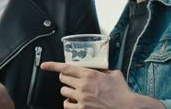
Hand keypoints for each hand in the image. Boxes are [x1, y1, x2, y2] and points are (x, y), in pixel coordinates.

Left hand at [41, 62, 164, 108]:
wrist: (127, 107)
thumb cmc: (122, 92)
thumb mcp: (114, 74)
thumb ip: (103, 71)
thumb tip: (99, 70)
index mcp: (90, 74)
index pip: (66, 67)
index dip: (52, 65)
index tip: (44, 65)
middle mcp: (83, 85)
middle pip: (63, 79)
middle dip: (66, 79)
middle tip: (72, 80)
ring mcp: (81, 98)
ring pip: (63, 92)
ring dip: (68, 91)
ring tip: (75, 92)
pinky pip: (67, 105)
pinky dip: (69, 103)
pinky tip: (74, 102)